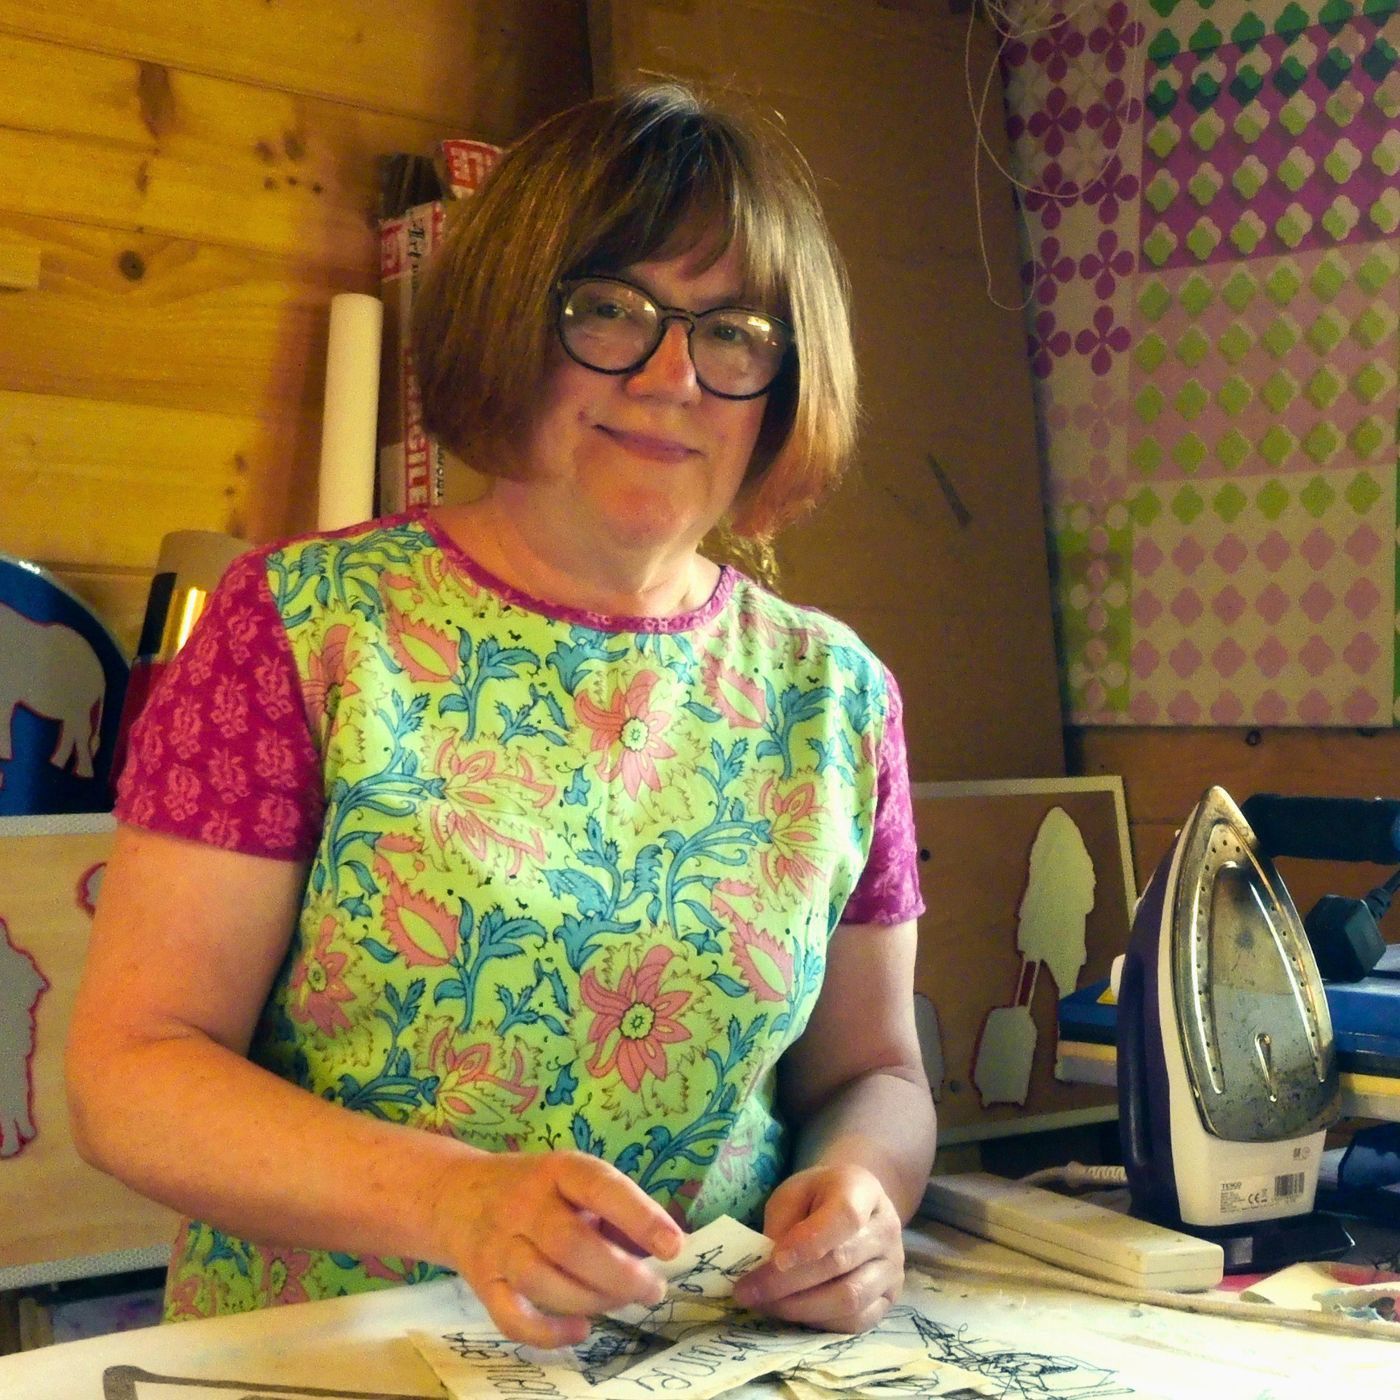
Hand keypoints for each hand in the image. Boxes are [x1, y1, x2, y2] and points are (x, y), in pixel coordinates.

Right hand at [434, 1149, 683, 1347]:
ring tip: (620, 1302)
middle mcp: (524, 1204)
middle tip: (652, 1290)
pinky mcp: (483, 1284)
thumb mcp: (574, 1182)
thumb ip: (614, 1212)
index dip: (639, 1216)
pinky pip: (512, 1317)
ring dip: (592, 1301)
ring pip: (543, 1282)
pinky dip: (549, 1333)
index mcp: (558, 1170)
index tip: (674, 1246)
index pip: (600, 1186)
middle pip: (571, 1244)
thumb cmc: (535, 1191)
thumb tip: (663, 1249)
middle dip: (619, 1275)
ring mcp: (499, 1245)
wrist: (456, 1196)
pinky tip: (580, 1329)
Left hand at [731, 1163, 902, 1331]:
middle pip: (840, 1262)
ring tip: (765, 1305)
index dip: (809, 1241)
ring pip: (849, 1299)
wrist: (853, 1206)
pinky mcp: (888, 1299)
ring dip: (800, 1308)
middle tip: (747, 1291)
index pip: (844, 1216)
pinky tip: (792, 1312)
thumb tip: (767, 1267)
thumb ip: (782, 1223)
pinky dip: (819, 1322)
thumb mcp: (793, 1192)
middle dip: (787, 1282)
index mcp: (862, 1189)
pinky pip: (855, 1322)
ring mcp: (892, 1267)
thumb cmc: (817, 1197)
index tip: (775, 1259)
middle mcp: (886, 1229)